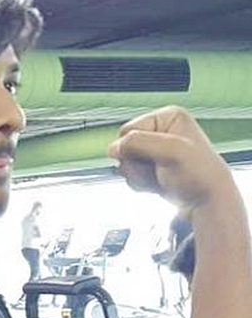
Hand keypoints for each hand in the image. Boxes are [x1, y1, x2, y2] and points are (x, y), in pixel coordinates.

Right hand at [110, 106, 233, 212]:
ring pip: (124, 163)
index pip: (128, 130)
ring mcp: (153, 150)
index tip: (159, 156)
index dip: (136, 146)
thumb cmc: (198, 174)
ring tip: (162, 176)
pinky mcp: (149, 166)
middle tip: (161, 168)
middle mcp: (159, 131)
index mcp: (167, 117)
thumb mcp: (171, 151)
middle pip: (123, 147)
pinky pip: (129, 175)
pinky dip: (141, 183)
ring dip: (139, 175)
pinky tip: (158, 182)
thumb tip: (113, 148)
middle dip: (138, 163)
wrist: (204, 200)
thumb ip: (139, 143)